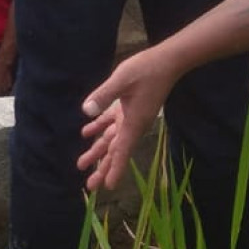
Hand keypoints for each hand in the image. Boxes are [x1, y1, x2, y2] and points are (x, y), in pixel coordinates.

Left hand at [76, 48, 178, 191]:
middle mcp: (132, 124)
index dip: (115, 169)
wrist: (167, 61)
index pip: (122, 151)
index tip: (108, 187)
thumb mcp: (122, 80)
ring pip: (111, 139)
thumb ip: (104, 95)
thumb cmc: (146, 70)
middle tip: (90, 186)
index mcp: (133, 123)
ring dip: (97, 150)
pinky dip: (99, 128)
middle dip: (103, 168)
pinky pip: (112, 123)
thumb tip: (86, 111)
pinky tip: (86, 132)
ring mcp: (131, 117)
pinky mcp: (128, 107)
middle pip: (115, 151)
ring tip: (82, 164)